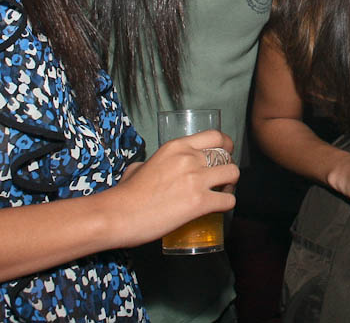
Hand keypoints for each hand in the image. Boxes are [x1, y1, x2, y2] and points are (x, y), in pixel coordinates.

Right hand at [103, 129, 238, 247]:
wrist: (116, 215)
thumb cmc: (124, 195)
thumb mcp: (139, 167)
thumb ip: (151, 163)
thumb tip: (151, 168)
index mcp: (176, 146)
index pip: (215, 135)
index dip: (225, 145)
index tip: (225, 154)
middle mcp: (189, 158)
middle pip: (226, 156)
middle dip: (227, 168)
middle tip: (221, 180)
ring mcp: (196, 179)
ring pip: (233, 174)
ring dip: (231, 185)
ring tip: (222, 194)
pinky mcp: (199, 202)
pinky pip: (228, 200)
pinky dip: (227, 205)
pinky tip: (218, 209)